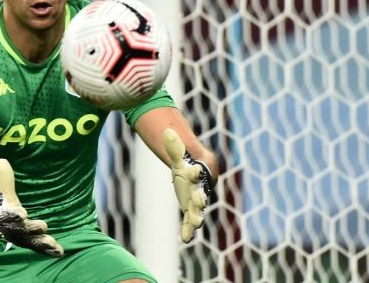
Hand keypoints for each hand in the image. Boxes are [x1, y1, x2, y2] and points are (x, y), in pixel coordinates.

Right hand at [0, 159, 63, 256]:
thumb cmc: (2, 206)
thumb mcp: (4, 193)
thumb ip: (5, 179)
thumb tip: (2, 160)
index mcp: (6, 217)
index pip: (9, 215)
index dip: (14, 214)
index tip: (22, 213)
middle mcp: (13, 229)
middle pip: (22, 230)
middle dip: (32, 228)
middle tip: (44, 225)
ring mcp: (22, 237)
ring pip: (32, 241)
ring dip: (42, 243)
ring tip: (54, 244)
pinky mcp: (30, 242)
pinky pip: (39, 247)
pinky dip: (48, 250)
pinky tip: (60, 252)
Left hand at [163, 128, 212, 242]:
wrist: (194, 171)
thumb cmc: (188, 159)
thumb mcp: (179, 151)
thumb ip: (174, 144)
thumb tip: (166, 131)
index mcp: (201, 170)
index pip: (199, 170)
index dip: (196, 171)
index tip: (194, 171)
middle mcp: (201, 186)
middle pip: (201, 192)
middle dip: (200, 197)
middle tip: (199, 201)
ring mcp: (196, 199)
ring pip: (197, 209)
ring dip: (196, 217)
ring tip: (196, 225)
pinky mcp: (190, 208)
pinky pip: (189, 220)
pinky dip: (188, 229)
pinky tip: (186, 239)